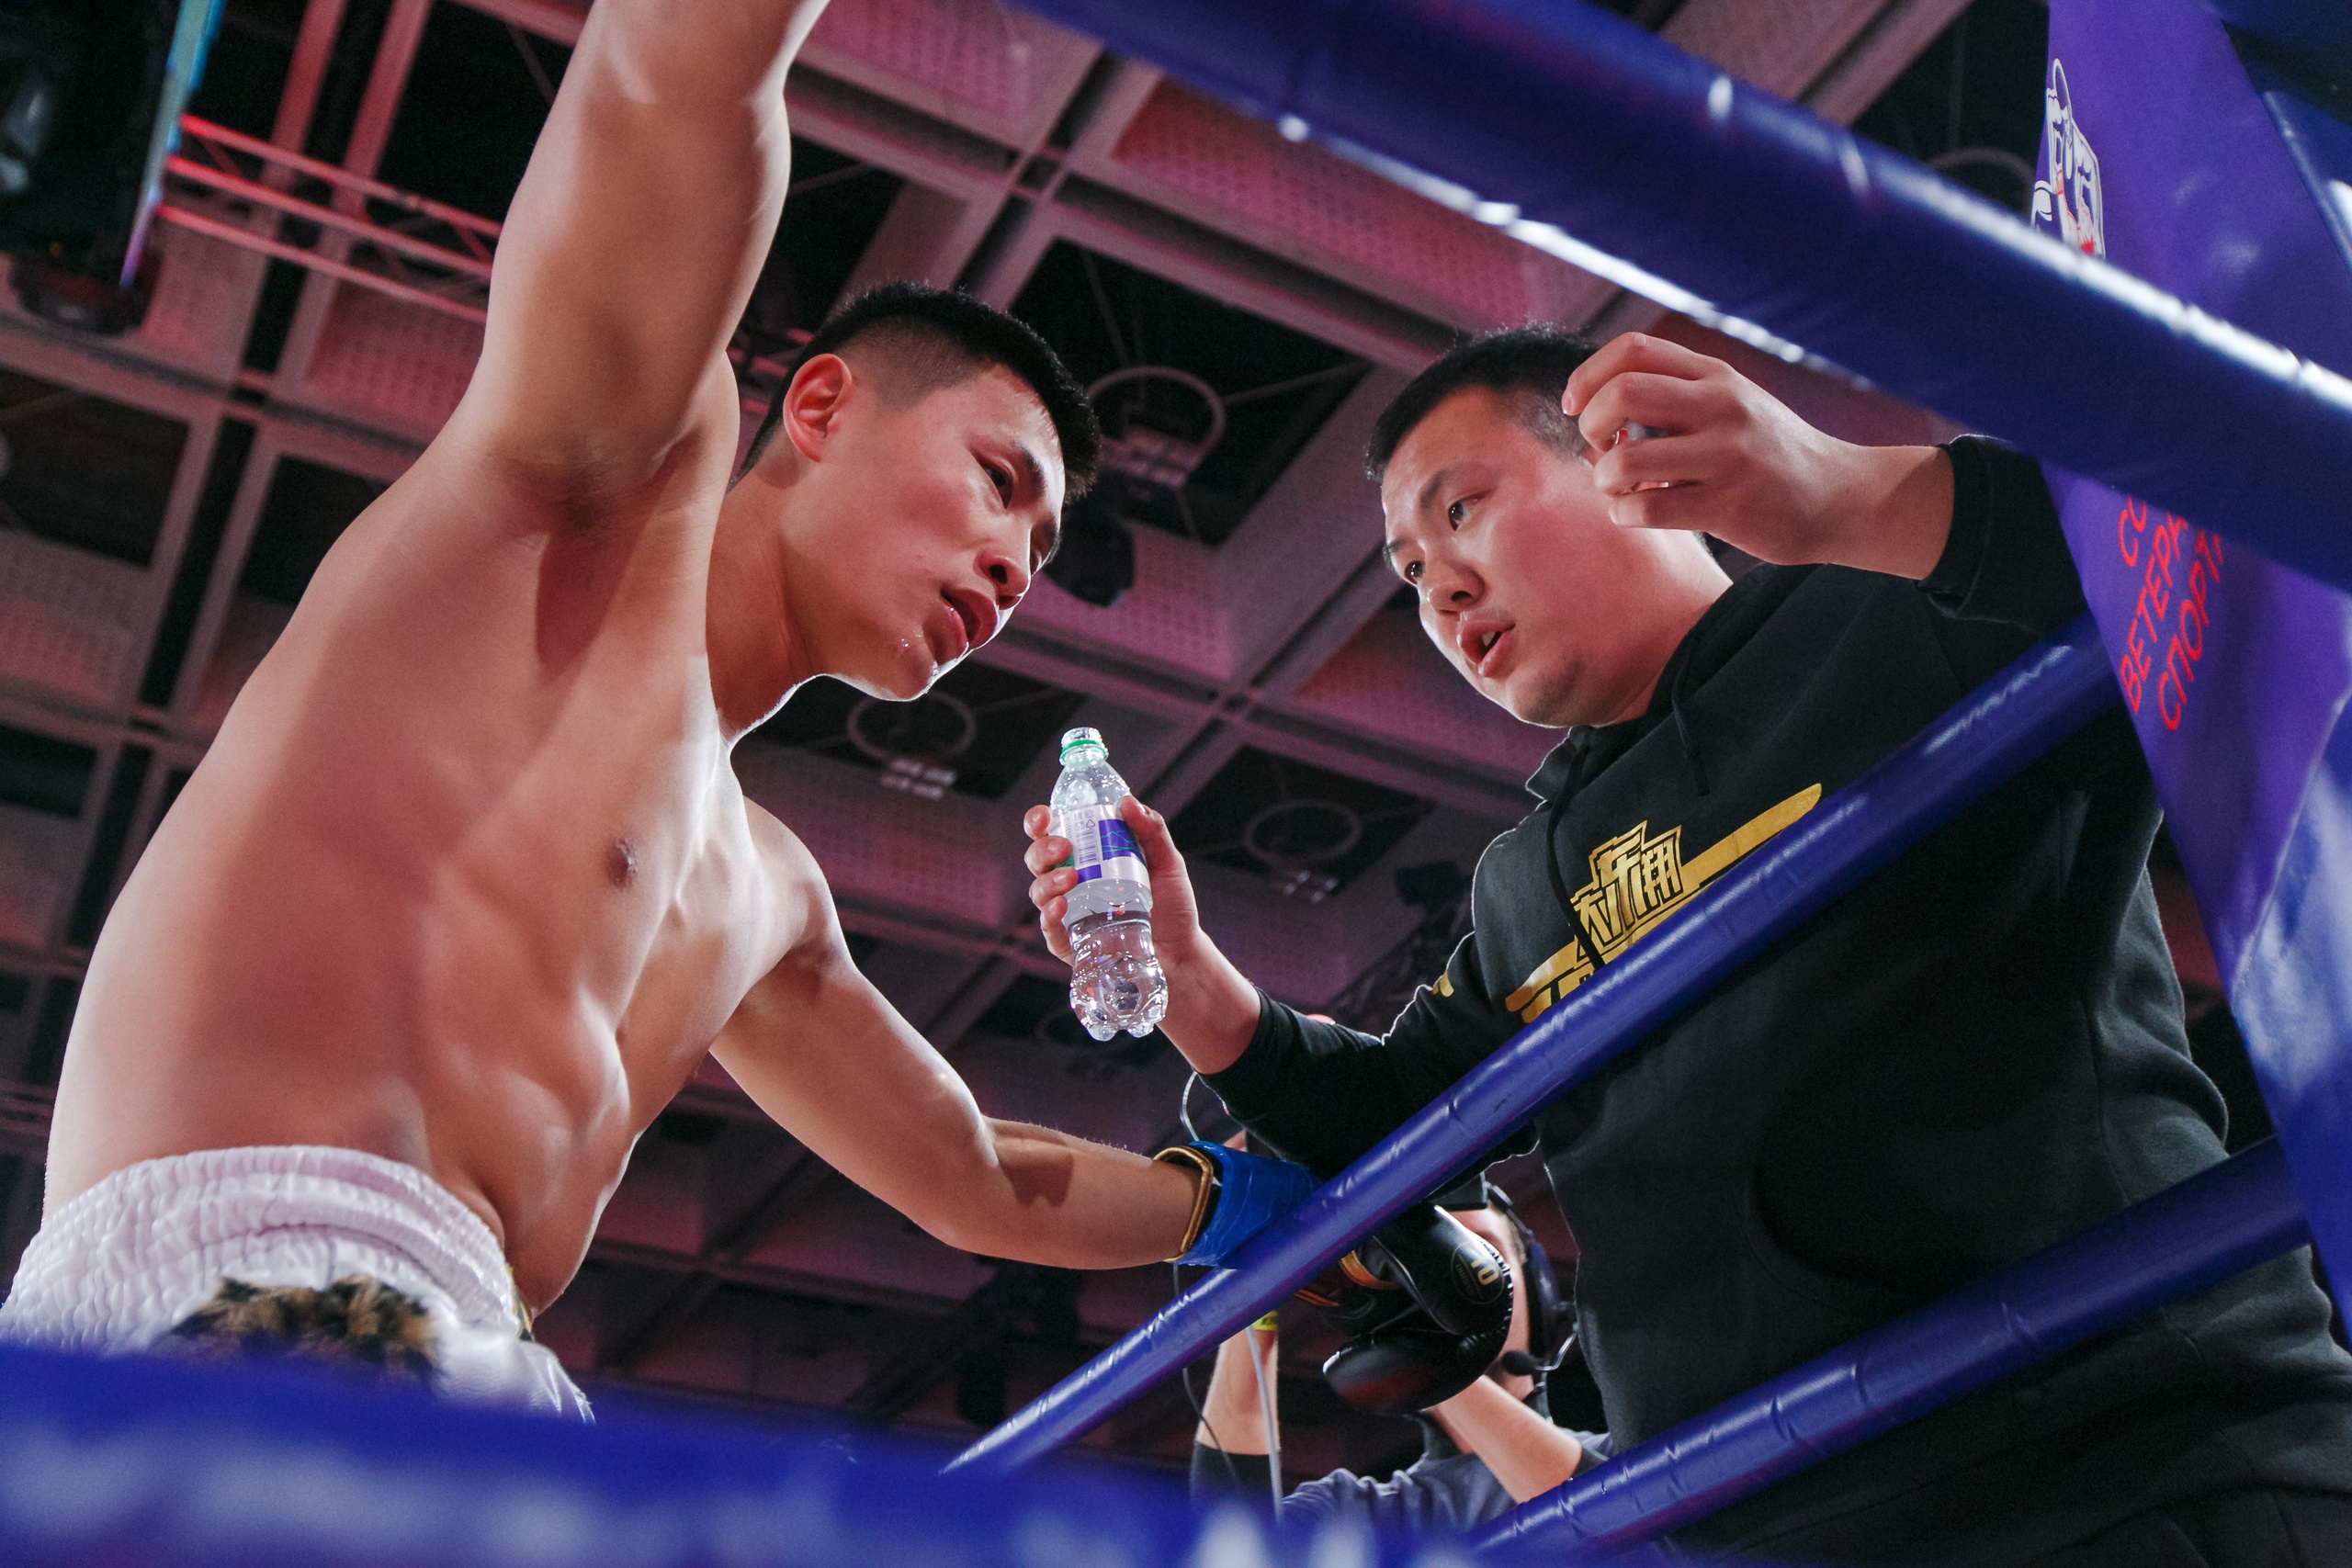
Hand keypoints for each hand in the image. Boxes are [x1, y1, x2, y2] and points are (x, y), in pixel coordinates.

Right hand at [1023, 794, 1207, 968]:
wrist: (1181, 951)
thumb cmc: (1172, 906)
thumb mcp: (1167, 862)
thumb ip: (1151, 831)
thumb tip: (1127, 802)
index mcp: (1088, 857)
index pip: (1052, 833)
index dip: (1039, 821)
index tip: (1046, 815)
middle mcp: (1072, 882)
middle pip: (1037, 860)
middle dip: (1042, 849)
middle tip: (1063, 846)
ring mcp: (1068, 913)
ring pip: (1037, 891)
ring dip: (1047, 881)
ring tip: (1070, 878)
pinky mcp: (1070, 942)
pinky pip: (1048, 928)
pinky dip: (1049, 914)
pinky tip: (1062, 905)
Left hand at [1563, 334, 1951, 578]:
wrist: (1843, 496)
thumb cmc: (1771, 453)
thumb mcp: (1733, 403)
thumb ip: (1677, 393)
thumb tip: (1597, 402)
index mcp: (1716, 376)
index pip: (1633, 349)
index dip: (1588, 376)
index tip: (1577, 407)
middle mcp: (1722, 407)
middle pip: (1622, 394)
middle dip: (1591, 425)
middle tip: (1600, 450)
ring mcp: (1727, 457)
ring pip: (1626, 462)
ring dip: (1604, 481)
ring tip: (1619, 490)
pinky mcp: (1729, 507)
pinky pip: (1647, 511)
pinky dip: (1624, 516)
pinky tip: (1636, 515)